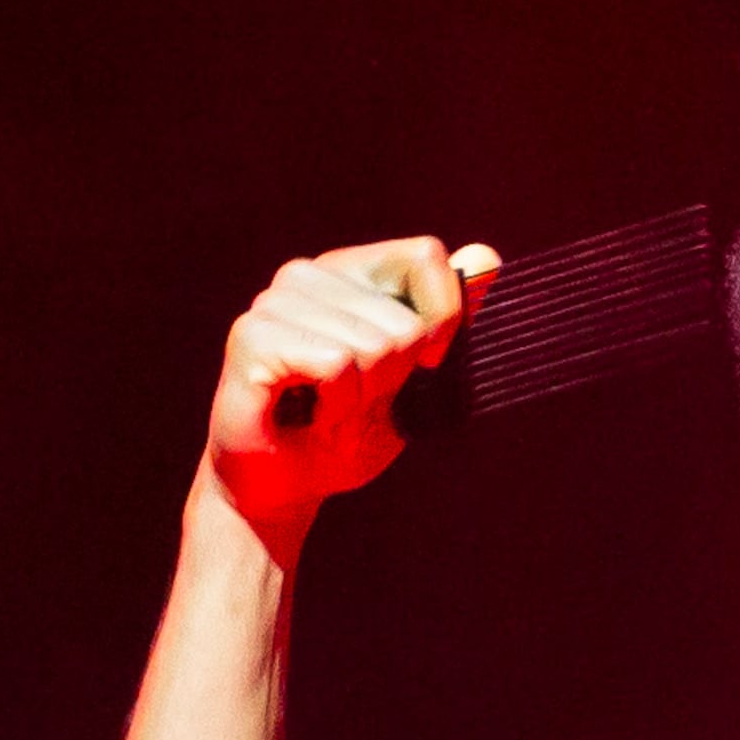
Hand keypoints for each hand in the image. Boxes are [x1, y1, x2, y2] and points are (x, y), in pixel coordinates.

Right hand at [198, 235, 498, 540]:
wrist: (287, 485)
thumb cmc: (350, 431)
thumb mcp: (417, 377)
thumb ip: (449, 318)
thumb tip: (487, 254)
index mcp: (351, 272)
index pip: (425, 256)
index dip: (443, 320)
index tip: (419, 365)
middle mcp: (308, 275)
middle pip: (407, 323)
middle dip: (396, 380)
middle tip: (356, 401)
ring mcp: (274, 301)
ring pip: (375, 345)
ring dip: (364, 397)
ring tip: (330, 409)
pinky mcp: (252, 335)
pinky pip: (338, 365)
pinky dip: (339, 406)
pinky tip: (311, 416)